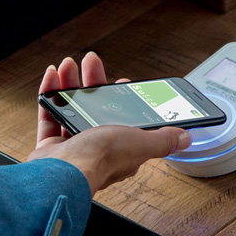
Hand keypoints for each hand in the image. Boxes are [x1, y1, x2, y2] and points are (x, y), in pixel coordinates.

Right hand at [26, 52, 190, 195]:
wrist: (62, 173)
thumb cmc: (101, 160)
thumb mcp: (141, 142)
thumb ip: (162, 139)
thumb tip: (185, 138)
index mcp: (122, 148)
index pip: (126, 119)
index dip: (124, 99)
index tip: (121, 80)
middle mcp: (97, 147)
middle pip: (96, 108)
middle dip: (93, 82)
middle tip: (90, 63)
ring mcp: (73, 147)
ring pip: (72, 109)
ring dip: (71, 84)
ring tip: (69, 65)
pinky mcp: (51, 147)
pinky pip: (50, 115)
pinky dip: (50, 94)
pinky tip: (52, 77)